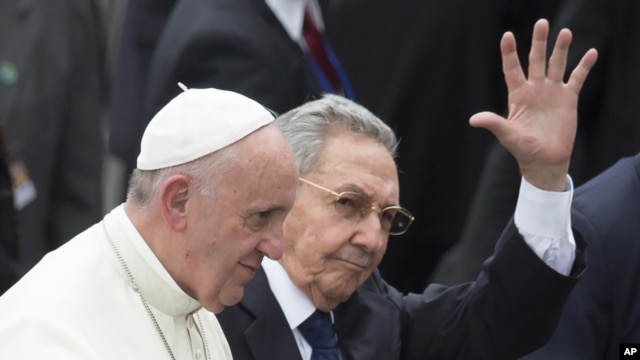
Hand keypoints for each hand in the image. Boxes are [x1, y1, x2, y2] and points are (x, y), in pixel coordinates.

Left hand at [469, 19, 597, 190]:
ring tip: (565, 32)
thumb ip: (493, 123)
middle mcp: (535, 89)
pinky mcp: (568, 99)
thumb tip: (473, 119)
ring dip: (561, 49)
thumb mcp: (507, 135)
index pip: (512, 69)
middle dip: (539, 42)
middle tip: (542, 23)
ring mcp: (552, 92)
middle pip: (536, 60)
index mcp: (518, 95)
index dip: (509, 53)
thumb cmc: (523, 149)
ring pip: (556, 65)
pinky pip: (577, 79)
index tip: (507, 36)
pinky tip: (590, 53)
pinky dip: (583, 66)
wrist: (545, 160)